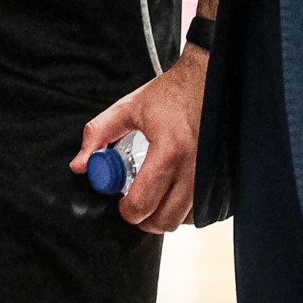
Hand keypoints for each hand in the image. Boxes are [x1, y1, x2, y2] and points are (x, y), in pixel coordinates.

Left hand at [69, 48, 204, 232]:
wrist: (209, 81)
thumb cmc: (170, 94)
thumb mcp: (128, 108)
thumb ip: (98, 134)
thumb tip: (79, 165)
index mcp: (168, 150)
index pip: (142, 204)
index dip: (126, 210)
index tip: (122, 201)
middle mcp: (194, 168)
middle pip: (164, 221)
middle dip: (144, 218)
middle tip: (136, 202)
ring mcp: (212, 176)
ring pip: (185, 221)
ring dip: (167, 215)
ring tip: (157, 193)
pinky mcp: (223, 179)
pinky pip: (203, 211)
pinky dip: (187, 210)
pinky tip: (176, 191)